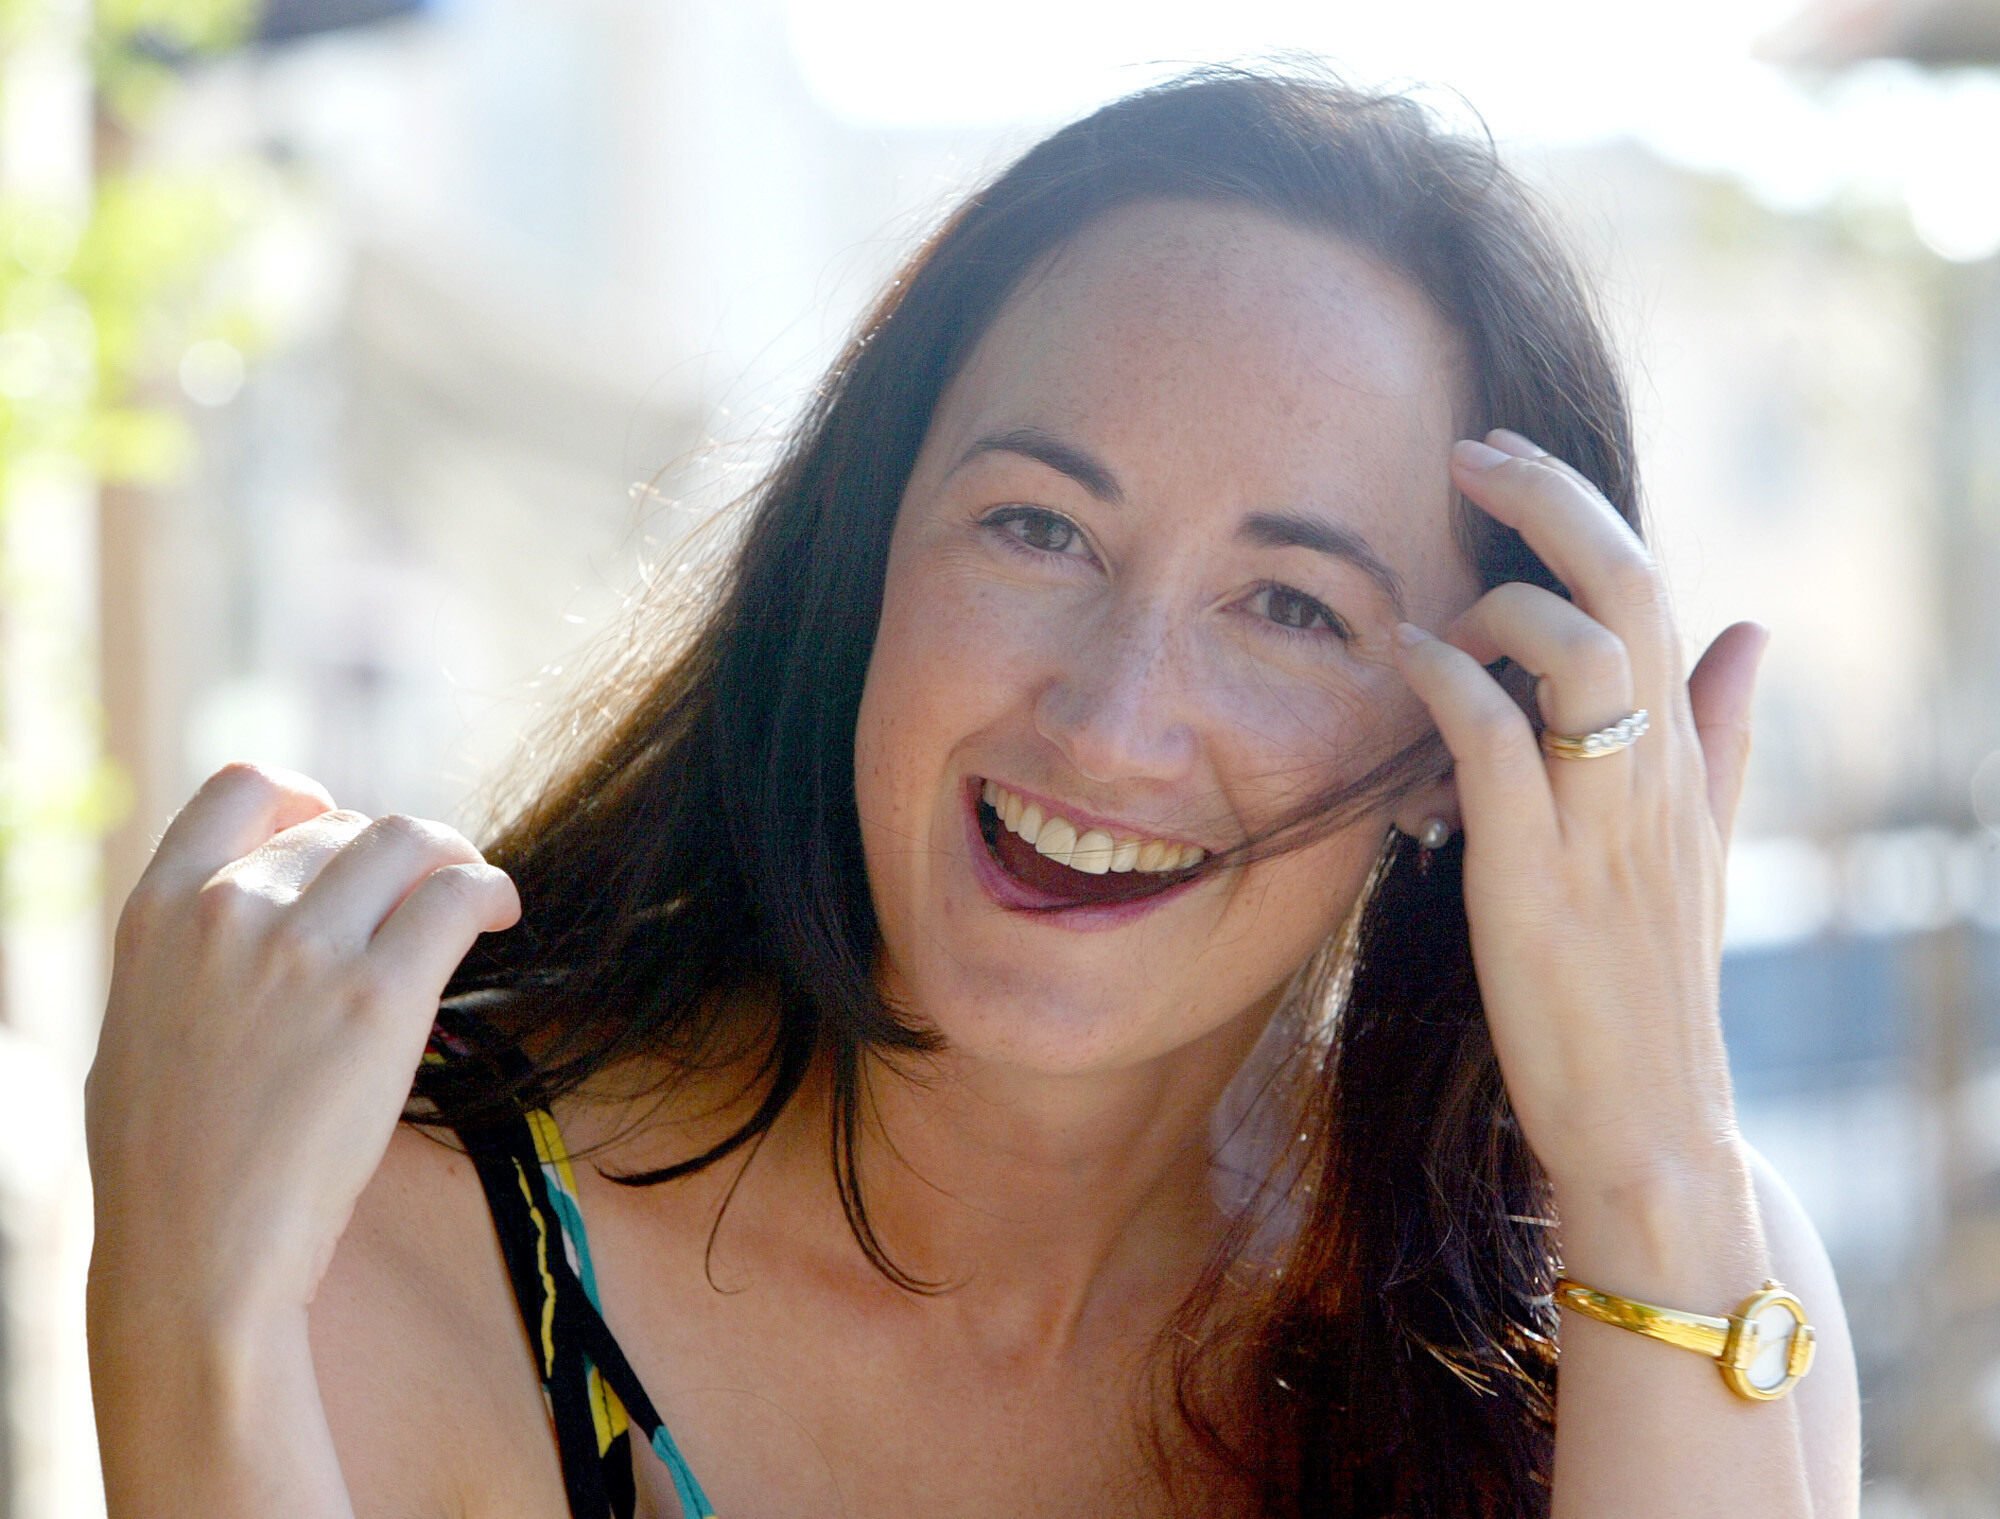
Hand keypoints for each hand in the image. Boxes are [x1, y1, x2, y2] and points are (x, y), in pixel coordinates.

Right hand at [84, 762, 520, 1326]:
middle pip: (345, 825)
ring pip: (410, 841)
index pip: (243, 788)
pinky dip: (491, 890)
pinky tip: (501, 913)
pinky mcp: (380, 995)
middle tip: (419, 899)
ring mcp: (306, 948)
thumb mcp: (138, 1026)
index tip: (339, 825)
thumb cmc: (167, 1164)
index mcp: (158, 911)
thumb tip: (242, 913)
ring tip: (472, 896)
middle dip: (391, 856)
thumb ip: (190, 955)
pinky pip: (458, 896)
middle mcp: (229, 911)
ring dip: (450, 858)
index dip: (306, 798)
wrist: (196, 1252)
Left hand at [1387, 429, 1769, 1202]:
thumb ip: (1723, 737)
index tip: (1506, 459)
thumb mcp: (1698, 846)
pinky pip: (1502, 746)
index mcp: (1682, 756)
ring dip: (1497, 604)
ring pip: (1583, 650)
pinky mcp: (1538, 883)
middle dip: (1549, 499)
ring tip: (1430, 625)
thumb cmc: (1652, 982)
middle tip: (1469, 452)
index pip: (1653, 587)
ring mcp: (1601, 826)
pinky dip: (1448, 684)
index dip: (1580, 507)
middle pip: (1629, 584)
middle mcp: (1655, 773)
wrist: (1651, 1123)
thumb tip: (1757, 632)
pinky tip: (1404, 660)